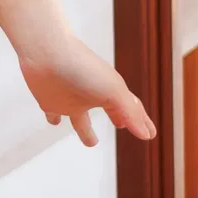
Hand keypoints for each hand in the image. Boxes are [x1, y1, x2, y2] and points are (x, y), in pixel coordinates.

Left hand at [0, 0, 156, 146]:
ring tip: (92, 143)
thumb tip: (147, 136)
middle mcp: (92, 95)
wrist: (46, 54)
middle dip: (119, 118)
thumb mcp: (113, 91)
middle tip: (123, 127)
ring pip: (80, 119)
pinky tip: (55, 123)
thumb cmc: (83, 69)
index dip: (141, 121)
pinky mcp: (49, 101)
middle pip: (109, 109)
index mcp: (111, 91)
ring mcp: (71, 99)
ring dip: (86, 130)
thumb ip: (130, 113)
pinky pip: (52, 113)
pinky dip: (54, 119)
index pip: (131, 108)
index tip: (150, 134)